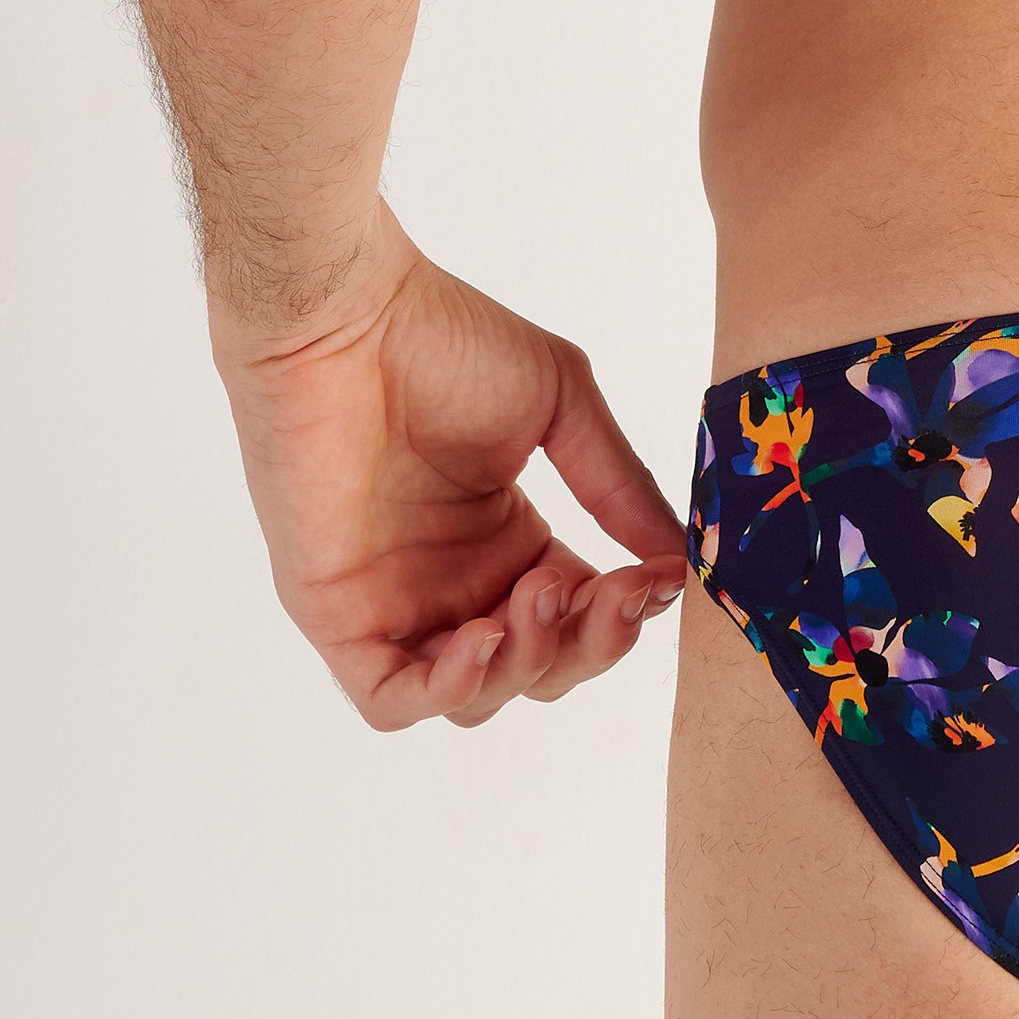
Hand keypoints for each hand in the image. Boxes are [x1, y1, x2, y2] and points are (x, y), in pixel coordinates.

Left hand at [211, 217, 693, 729]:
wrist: (343, 318)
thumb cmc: (441, 338)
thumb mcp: (559, 407)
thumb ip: (616, 486)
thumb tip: (680, 558)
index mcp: (506, 540)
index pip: (579, 616)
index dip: (622, 613)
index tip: (659, 579)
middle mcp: (455, 582)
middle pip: (538, 669)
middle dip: (588, 644)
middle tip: (608, 589)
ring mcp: (395, 604)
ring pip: (476, 696)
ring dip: (527, 664)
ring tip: (539, 594)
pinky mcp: (338, 617)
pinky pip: (391, 700)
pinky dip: (448, 690)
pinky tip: (486, 638)